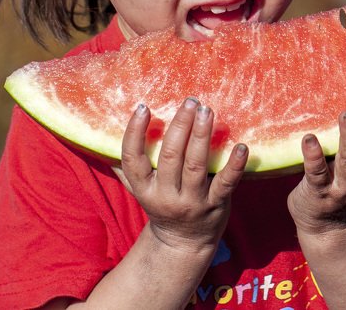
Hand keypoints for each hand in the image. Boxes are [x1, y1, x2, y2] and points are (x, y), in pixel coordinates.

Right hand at [121, 98, 247, 252]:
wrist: (184, 244)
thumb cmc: (162, 204)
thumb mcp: (140, 189)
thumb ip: (127, 165)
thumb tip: (105, 132)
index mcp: (145, 189)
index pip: (133, 159)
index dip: (135, 133)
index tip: (143, 107)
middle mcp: (167, 196)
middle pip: (170, 157)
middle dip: (179, 126)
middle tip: (190, 101)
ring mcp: (193, 201)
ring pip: (196, 165)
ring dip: (202, 136)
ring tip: (207, 111)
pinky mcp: (216, 205)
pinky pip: (226, 184)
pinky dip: (234, 165)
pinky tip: (241, 146)